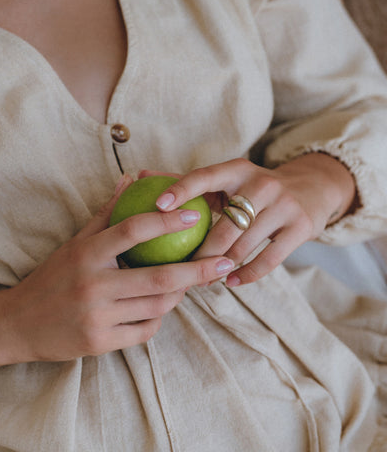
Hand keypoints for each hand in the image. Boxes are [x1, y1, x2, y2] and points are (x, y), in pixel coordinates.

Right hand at [1, 178, 236, 362]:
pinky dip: (157, 319)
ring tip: (193, 283)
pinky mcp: (99, 343)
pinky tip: (161, 309)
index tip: (195, 215)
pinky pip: (144, 331)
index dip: (167, 220)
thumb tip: (131, 178)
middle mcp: (92, 285)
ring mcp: (96, 317)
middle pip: (159, 277)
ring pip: (156, 307)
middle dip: (199, 270)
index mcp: (86, 254)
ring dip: (179, 295)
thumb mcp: (73, 244)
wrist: (15, 325)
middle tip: (225, 261)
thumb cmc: (50, 279)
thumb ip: (105, 214)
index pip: (133, 230)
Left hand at [147, 154, 356, 286]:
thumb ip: (185, 181)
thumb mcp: (225, 180)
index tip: (157, 207)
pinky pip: (268, 260)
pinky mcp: (301, 227)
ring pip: (244, 246)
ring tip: (202, 281)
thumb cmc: (251, 189)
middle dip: (201, 252)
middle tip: (181, 271)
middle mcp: (262, 183)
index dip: (181, 190)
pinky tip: (230, 282)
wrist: (311, 190)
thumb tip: (140, 178)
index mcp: (237, 169)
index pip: (204, 177)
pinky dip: (246, 275)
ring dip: (220, 268)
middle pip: (224, 225)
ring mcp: (284, 205)